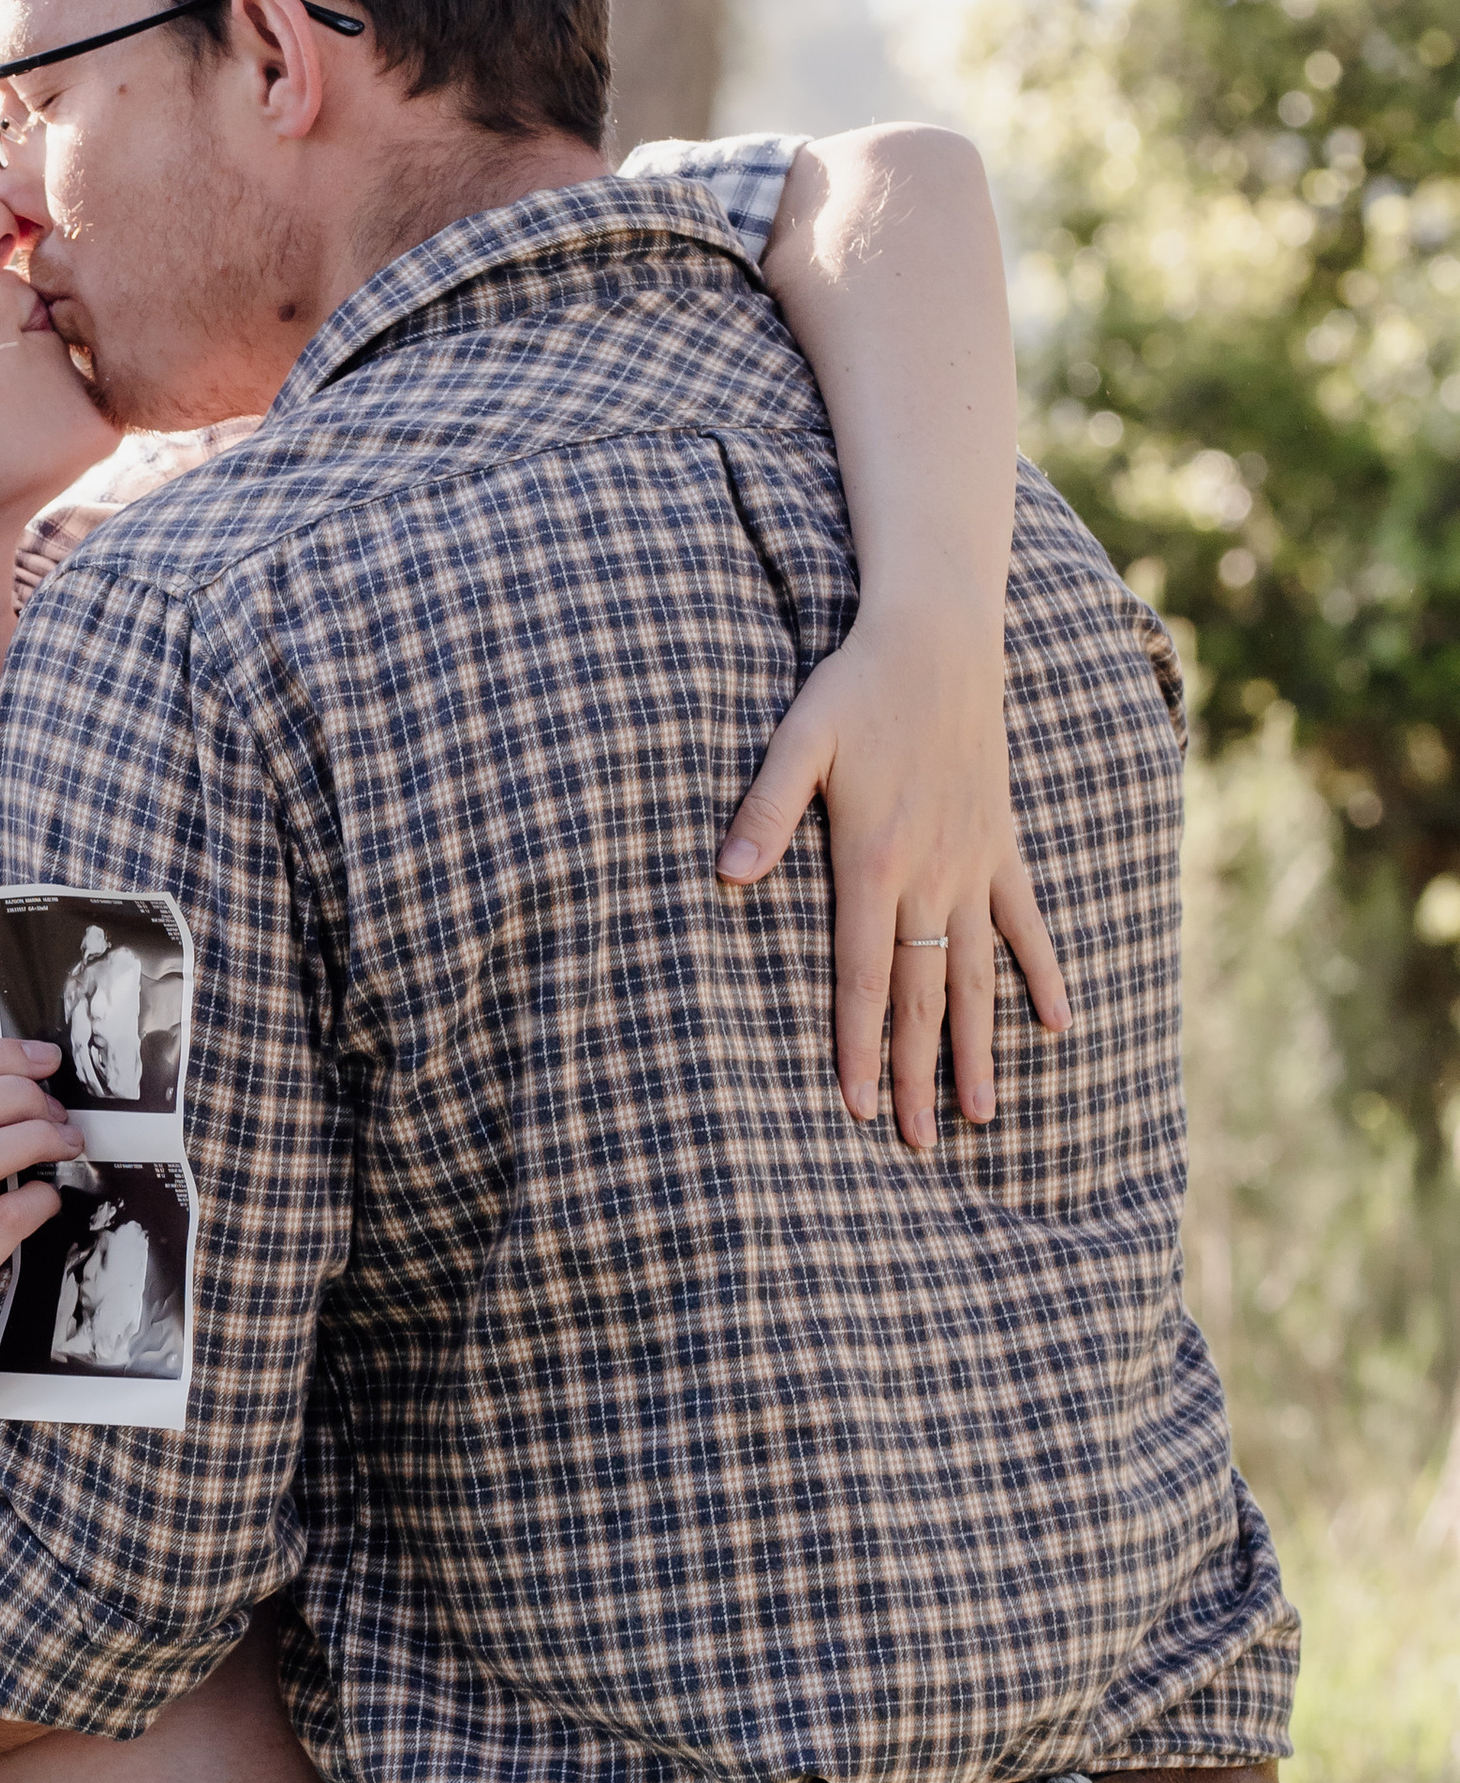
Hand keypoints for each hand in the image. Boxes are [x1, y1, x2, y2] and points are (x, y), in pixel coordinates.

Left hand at [717, 593, 1071, 1148]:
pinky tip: (1057, 1026)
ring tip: (978, 1116)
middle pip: (923, 996)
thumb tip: (725, 878)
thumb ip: (763, 811)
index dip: (861, 1047)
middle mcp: (932, 876)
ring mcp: (975, 865)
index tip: (858, 1109)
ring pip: (976, 977)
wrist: (941, 637)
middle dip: (917, 1074)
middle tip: (913, 1144)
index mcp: (874, 861)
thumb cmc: (856, 686)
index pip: (864, 977)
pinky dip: (1043, 973)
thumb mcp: (796, 739)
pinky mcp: (1002, 845)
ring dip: (977, 1048)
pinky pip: (1027, 923)